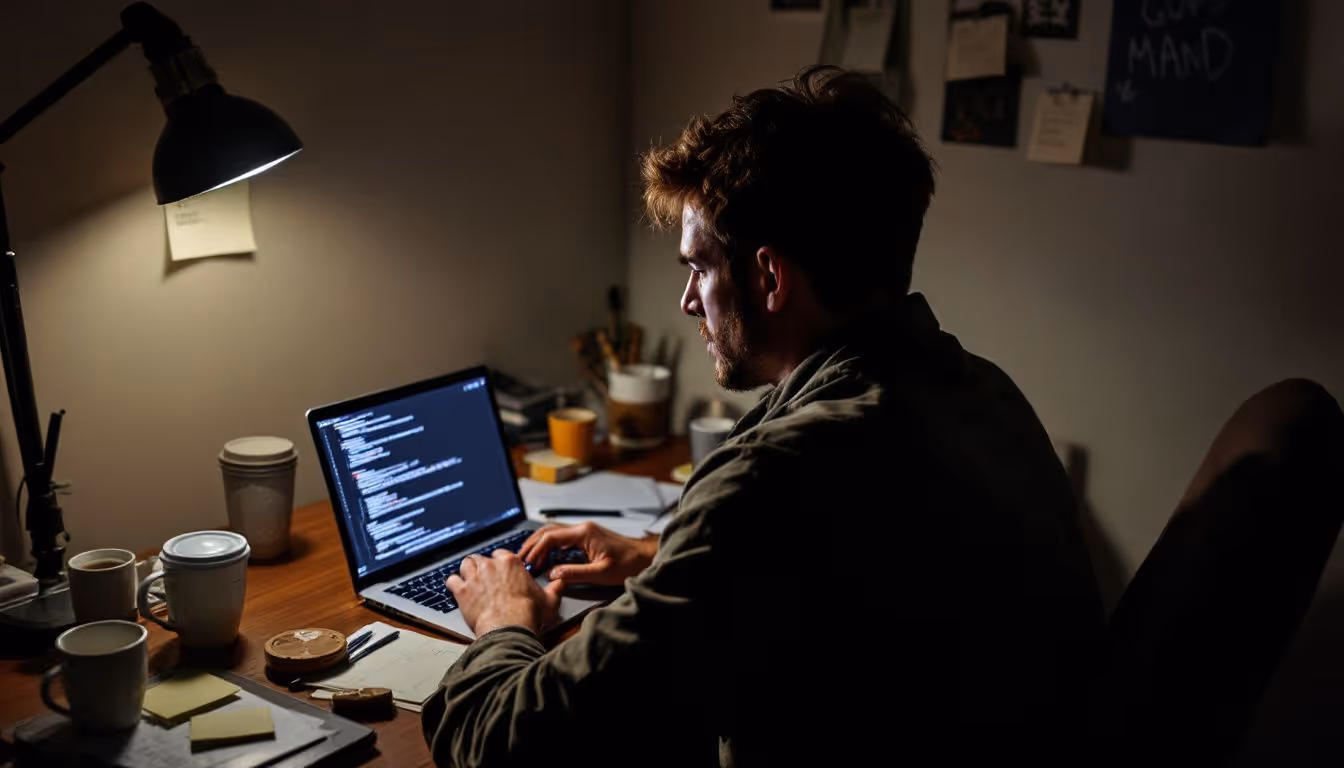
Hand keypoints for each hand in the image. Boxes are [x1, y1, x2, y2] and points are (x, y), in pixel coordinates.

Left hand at [445, 549, 562, 635]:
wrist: (510, 628)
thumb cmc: (528, 614)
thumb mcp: (550, 600)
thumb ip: (555, 589)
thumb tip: (561, 583)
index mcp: (511, 563)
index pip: (501, 554)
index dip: (500, 563)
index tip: (501, 571)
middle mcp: (490, 566)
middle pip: (481, 558)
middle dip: (482, 566)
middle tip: (485, 578)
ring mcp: (474, 577)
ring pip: (465, 565)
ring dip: (467, 571)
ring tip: (470, 580)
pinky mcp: (462, 591)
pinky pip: (451, 580)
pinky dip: (453, 584)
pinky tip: (457, 590)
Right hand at [518, 521, 657, 586]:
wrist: (644, 557)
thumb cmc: (627, 564)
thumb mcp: (600, 573)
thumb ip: (574, 573)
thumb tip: (552, 574)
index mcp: (584, 533)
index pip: (551, 537)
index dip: (536, 550)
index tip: (528, 563)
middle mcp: (582, 528)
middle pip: (548, 530)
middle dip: (532, 544)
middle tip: (521, 559)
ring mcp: (584, 531)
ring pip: (554, 532)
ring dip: (540, 544)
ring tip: (530, 559)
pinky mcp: (586, 537)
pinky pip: (562, 538)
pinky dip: (550, 546)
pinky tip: (546, 558)